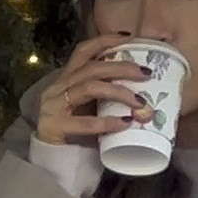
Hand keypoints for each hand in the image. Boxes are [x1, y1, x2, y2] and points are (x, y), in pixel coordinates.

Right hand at [35, 35, 151, 154]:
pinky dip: (107, 122)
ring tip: (140, 101)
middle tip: (146, 73)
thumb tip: (142, 86)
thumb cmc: (76, 132)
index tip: (130, 37)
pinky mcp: (54, 126)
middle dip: (122, 68)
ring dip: (118, 92)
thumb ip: (105, 95)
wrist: (51, 161)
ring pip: (89, 88)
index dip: (105, 40)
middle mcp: (57, 88)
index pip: (83, 51)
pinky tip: (124, 123)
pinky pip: (84, 122)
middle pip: (91, 68)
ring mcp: (54, 106)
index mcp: (66, 79)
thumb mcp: (89, 107)